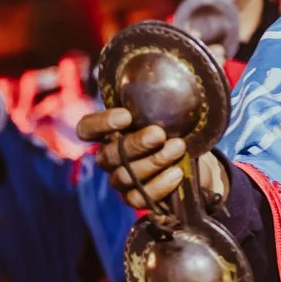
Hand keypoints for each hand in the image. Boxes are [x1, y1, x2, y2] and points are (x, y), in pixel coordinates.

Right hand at [74, 108, 227, 210]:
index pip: (87, 129)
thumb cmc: (175, 131)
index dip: (99, 124)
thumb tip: (164, 82)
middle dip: (136, 144)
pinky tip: (176, 173)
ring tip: (178, 148)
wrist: (194, 161)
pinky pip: (138, 199)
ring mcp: (121, 180)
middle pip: (109, 155)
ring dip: (153, 162)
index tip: (126, 115)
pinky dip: (159, 185)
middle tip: (159, 133)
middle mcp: (110, 158)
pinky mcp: (135, 200)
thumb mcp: (167, 114)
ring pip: (124, 177)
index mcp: (110, 134)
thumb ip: (157, 104)